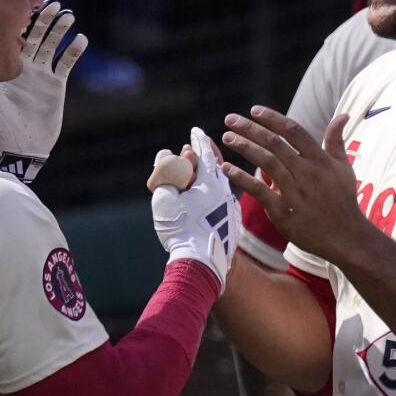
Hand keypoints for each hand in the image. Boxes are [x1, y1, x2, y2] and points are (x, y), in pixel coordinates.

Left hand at [0, 0, 87, 182]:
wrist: (17, 146)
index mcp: (8, 65)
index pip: (15, 36)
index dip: (20, 20)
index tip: (23, 3)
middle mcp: (26, 65)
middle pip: (36, 36)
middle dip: (44, 19)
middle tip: (52, 3)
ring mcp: (42, 74)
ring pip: (52, 45)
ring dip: (60, 30)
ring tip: (68, 15)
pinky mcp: (56, 85)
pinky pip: (66, 64)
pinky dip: (73, 52)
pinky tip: (80, 40)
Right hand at [151, 127, 241, 289]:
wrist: (202, 263)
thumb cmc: (180, 228)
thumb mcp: (165, 198)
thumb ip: (165, 174)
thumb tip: (165, 154)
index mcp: (211, 181)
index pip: (205, 153)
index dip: (199, 140)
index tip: (196, 131)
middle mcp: (225, 191)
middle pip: (214, 168)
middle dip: (201, 159)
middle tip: (190, 153)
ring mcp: (230, 208)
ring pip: (218, 186)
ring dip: (205, 179)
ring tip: (193, 178)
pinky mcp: (230, 224)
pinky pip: (220, 202)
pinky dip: (210, 196)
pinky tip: (203, 201)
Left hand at [221, 106, 363, 263]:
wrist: (345, 237)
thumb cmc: (342, 200)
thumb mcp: (343, 168)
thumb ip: (336, 141)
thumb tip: (342, 115)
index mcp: (320, 159)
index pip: (294, 131)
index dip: (273, 119)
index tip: (254, 110)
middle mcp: (306, 172)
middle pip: (275, 143)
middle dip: (250, 129)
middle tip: (230, 119)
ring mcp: (294, 191)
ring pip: (266, 162)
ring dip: (245, 147)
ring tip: (227, 137)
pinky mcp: (283, 210)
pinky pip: (258, 190)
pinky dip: (241, 178)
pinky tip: (226, 167)